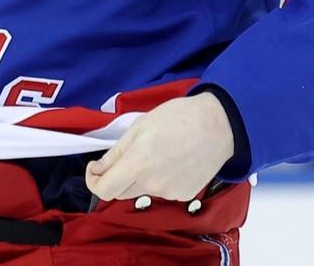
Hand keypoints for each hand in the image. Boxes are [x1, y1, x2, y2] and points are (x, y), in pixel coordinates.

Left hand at [85, 92, 235, 202]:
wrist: (219, 126)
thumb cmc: (180, 118)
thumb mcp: (140, 127)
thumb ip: (116, 152)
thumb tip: (98, 168)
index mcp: (138, 164)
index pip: (104, 190)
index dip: (94, 181)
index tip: (96, 168)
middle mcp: (152, 184)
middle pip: (121, 192)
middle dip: (116, 176)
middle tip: (127, 155)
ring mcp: (169, 192)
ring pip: (141, 191)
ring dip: (140, 177)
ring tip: (158, 152)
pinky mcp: (184, 195)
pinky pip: (162, 191)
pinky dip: (160, 179)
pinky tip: (173, 161)